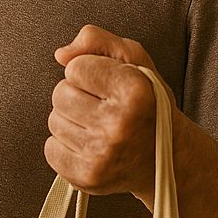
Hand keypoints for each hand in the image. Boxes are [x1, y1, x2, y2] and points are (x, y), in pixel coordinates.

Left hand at [45, 24, 162, 202]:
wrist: (166, 158)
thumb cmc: (147, 104)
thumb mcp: (134, 61)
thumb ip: (96, 40)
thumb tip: (61, 55)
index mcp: (135, 91)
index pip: (76, 67)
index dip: (89, 71)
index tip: (108, 84)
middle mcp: (119, 124)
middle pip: (60, 94)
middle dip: (76, 95)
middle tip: (101, 106)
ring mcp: (102, 155)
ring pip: (54, 121)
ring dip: (71, 120)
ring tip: (98, 126)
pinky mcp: (88, 177)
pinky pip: (50, 150)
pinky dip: (65, 146)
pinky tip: (89, 145)